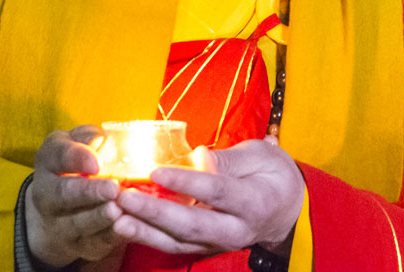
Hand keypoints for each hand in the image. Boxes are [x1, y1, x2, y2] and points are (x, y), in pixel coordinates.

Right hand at [25, 125, 123, 267]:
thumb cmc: (75, 163)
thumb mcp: (76, 142)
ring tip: (117, 209)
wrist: (59, 208)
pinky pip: (93, 244)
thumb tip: (101, 140)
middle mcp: (47, 195)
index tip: (96, 163)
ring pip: (77, 223)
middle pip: (64, 194)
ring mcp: (60, 223)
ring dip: (99, 218)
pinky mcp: (79, 245)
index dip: (78, 158)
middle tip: (112, 188)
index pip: (59, 156)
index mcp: (48, 161)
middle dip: (88, 192)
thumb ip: (88, 137)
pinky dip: (109, 237)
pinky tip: (124, 227)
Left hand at [112, 135, 304, 256]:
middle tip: (124, 196)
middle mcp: (234, 229)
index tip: (155, 171)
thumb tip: (199, 156)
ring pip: (179, 241)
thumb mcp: (258, 156)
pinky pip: (176, 245)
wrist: (287, 210)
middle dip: (154, 211)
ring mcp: (219, 243)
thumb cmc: (272, 174)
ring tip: (116, 216)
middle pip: (191, 224)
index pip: (214, 191)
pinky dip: (150, 235)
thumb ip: (228, 159)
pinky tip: (127, 224)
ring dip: (145, 229)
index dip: (185, 181)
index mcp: (252, 201)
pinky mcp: (207, 247)